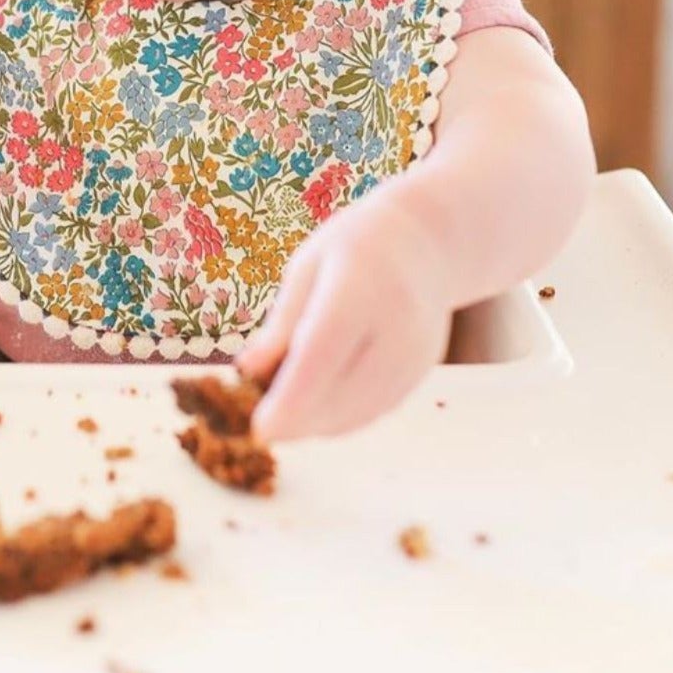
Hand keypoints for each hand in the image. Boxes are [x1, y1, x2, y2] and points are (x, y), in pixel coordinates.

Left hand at [236, 192, 454, 442]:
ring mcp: (415, 353)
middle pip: (342, 392)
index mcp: (359, 286)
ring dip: (316, 424)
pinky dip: (341, 418)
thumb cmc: (353, 248)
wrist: (425, 242)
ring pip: (359, 412)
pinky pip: (374, 410)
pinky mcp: (420, 372)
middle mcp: (396, 324)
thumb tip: (247, 371)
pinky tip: (316, 406)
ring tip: (284, 411)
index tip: (260, 430)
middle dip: (296, 420)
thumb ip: (282, 323)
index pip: (323, 351)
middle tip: (259, 425)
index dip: (291, 397)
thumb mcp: (308, 268)